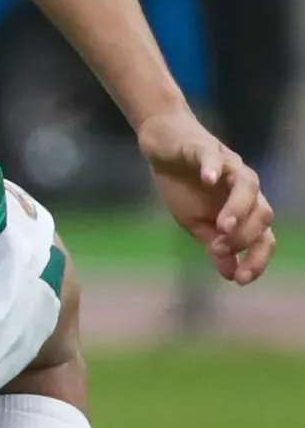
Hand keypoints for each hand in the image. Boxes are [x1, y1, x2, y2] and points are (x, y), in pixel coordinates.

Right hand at [139, 106, 274, 283]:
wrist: (163, 147)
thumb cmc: (182, 184)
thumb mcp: (195, 222)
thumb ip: (214, 244)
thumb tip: (230, 274)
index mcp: (245, 209)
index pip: (264, 237)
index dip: (257, 259)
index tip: (240, 280)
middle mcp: (245, 188)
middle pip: (264, 213)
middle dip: (246, 236)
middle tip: (218, 247)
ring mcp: (229, 166)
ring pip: (248, 187)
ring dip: (239, 209)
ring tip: (223, 226)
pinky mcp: (206, 148)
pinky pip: (215, 158)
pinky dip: (214, 169)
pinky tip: (207, 180)